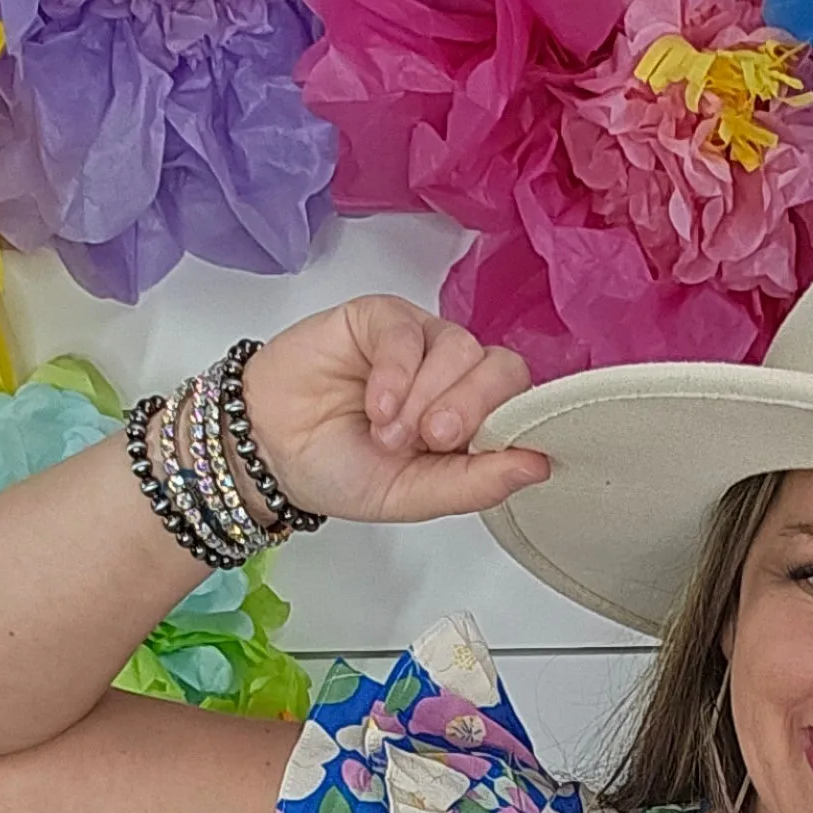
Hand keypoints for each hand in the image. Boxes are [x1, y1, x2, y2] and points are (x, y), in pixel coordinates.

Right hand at [237, 296, 551, 526]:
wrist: (273, 450)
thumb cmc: (343, 470)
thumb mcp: (415, 495)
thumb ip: (476, 482)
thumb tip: (539, 465)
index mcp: (471, 422)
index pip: (520, 405)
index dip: (507, 426)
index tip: (471, 453)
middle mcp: (453, 378)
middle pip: (501, 369)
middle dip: (470, 408)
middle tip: (431, 439)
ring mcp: (420, 343)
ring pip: (459, 348)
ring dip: (423, 398)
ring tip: (386, 432)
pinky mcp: (382, 317)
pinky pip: (408, 331)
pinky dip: (396, 373)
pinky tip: (376, 405)